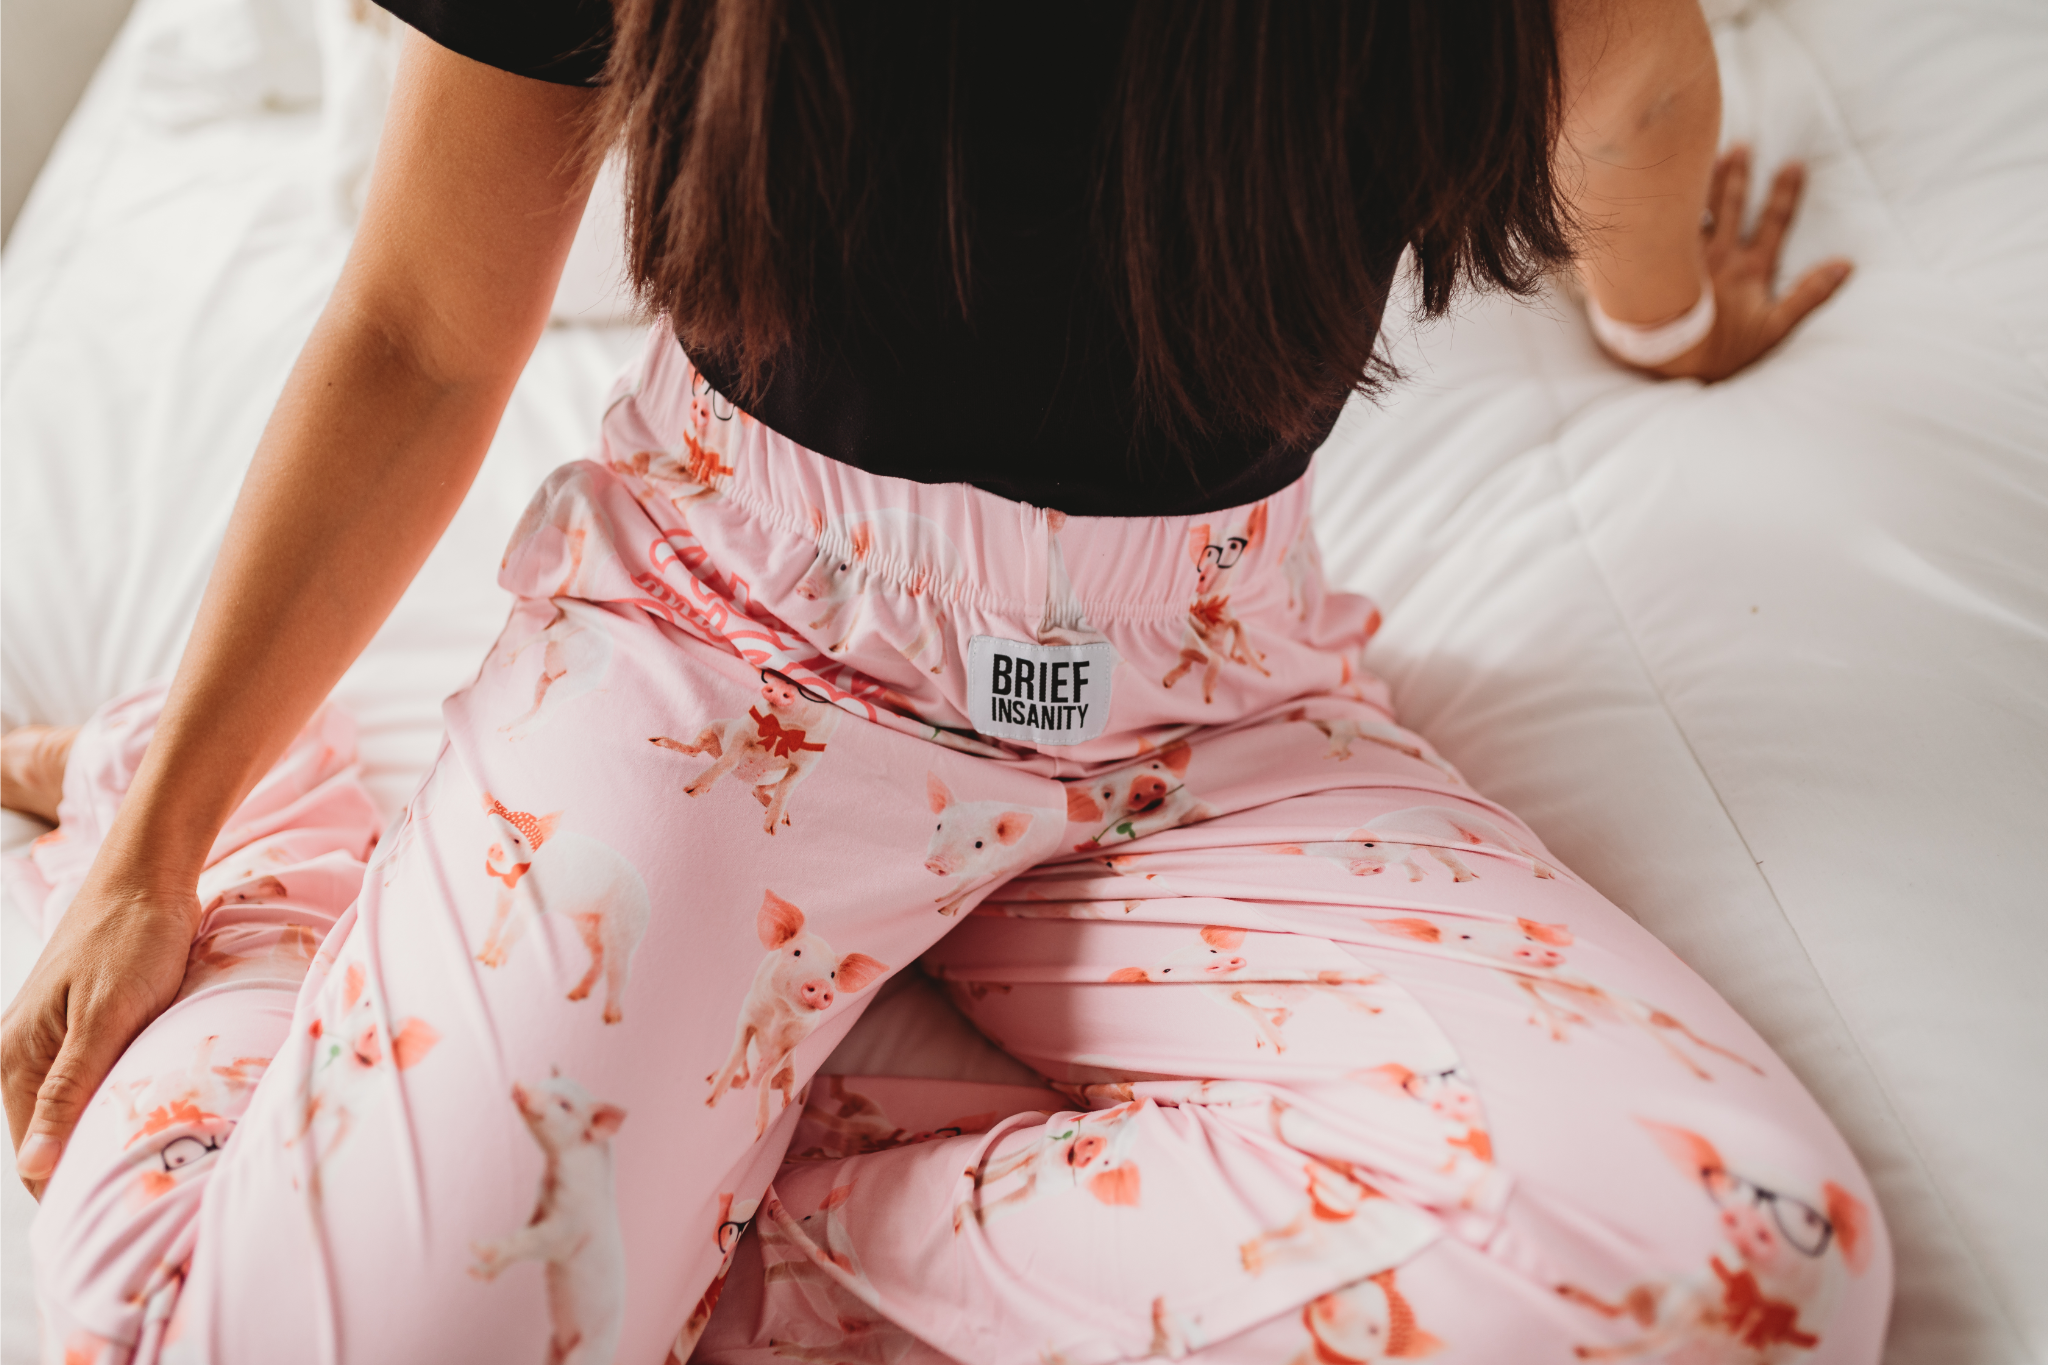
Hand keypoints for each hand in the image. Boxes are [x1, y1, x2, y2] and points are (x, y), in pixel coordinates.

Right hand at [3, 859, 198, 1197]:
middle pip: (54, 1137)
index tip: (124, 1205)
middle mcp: (24, 1054)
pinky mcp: (86, 1026)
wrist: (151, 875)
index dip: (73, 1185)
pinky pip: (97, 1080)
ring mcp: (54, 1040)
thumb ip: (69, 1089)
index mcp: (15, 1058)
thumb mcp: (107, 1017)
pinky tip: (157, 1106)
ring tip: (162, 1149)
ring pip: (78, 1109)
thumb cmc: (134, 938)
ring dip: (112, 1129)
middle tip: (155, 1182)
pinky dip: (122, 1097)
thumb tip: (35, 1165)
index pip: (33, 1155)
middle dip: (96, 1160)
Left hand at [1648, 146, 1852, 381]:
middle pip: (1731, 208)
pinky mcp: (1656, 267)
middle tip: (1742, 146)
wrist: (1673, 361)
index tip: (1793, 164)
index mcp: (1750, 270)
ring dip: (1704, 184)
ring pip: (1696, 212)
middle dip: (1739, 176)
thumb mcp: (1776, 328)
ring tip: (1704, 155)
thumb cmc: (1724, 352)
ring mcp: (1686, 260)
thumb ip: (1810, 295)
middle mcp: (1719, 257)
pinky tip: (1653, 191)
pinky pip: (1657, 230)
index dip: (1785, 194)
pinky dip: (1658, 209)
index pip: (1774, 224)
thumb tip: (1847, 264)